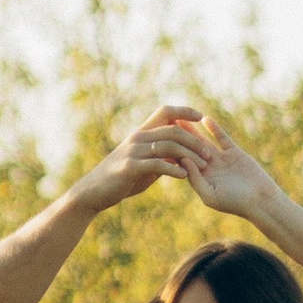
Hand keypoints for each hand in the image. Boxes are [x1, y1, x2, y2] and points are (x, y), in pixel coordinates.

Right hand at [76, 111, 207, 216]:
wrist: (94, 191)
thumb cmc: (120, 178)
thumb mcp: (144, 164)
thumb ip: (161, 157)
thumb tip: (181, 156)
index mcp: (141, 133)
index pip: (165, 111)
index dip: (184, 111)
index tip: (201, 116)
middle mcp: (138, 138)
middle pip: (172, 129)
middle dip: (194, 140)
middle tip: (208, 153)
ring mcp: (133, 151)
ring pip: (168, 145)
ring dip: (189, 155)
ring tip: (202, 166)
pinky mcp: (130, 167)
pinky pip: (157, 164)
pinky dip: (174, 169)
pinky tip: (184, 176)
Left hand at [167, 112, 283, 228]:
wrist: (261, 201)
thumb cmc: (235, 203)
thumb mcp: (211, 195)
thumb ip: (196, 179)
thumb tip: (182, 161)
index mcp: (201, 179)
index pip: (182, 163)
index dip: (171, 152)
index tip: (158, 141)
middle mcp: (209, 168)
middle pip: (190, 149)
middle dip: (178, 138)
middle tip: (165, 124)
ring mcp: (221, 159)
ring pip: (204, 141)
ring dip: (193, 130)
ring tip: (181, 118)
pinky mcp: (234, 153)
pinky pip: (222, 138)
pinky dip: (215, 129)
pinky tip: (205, 119)